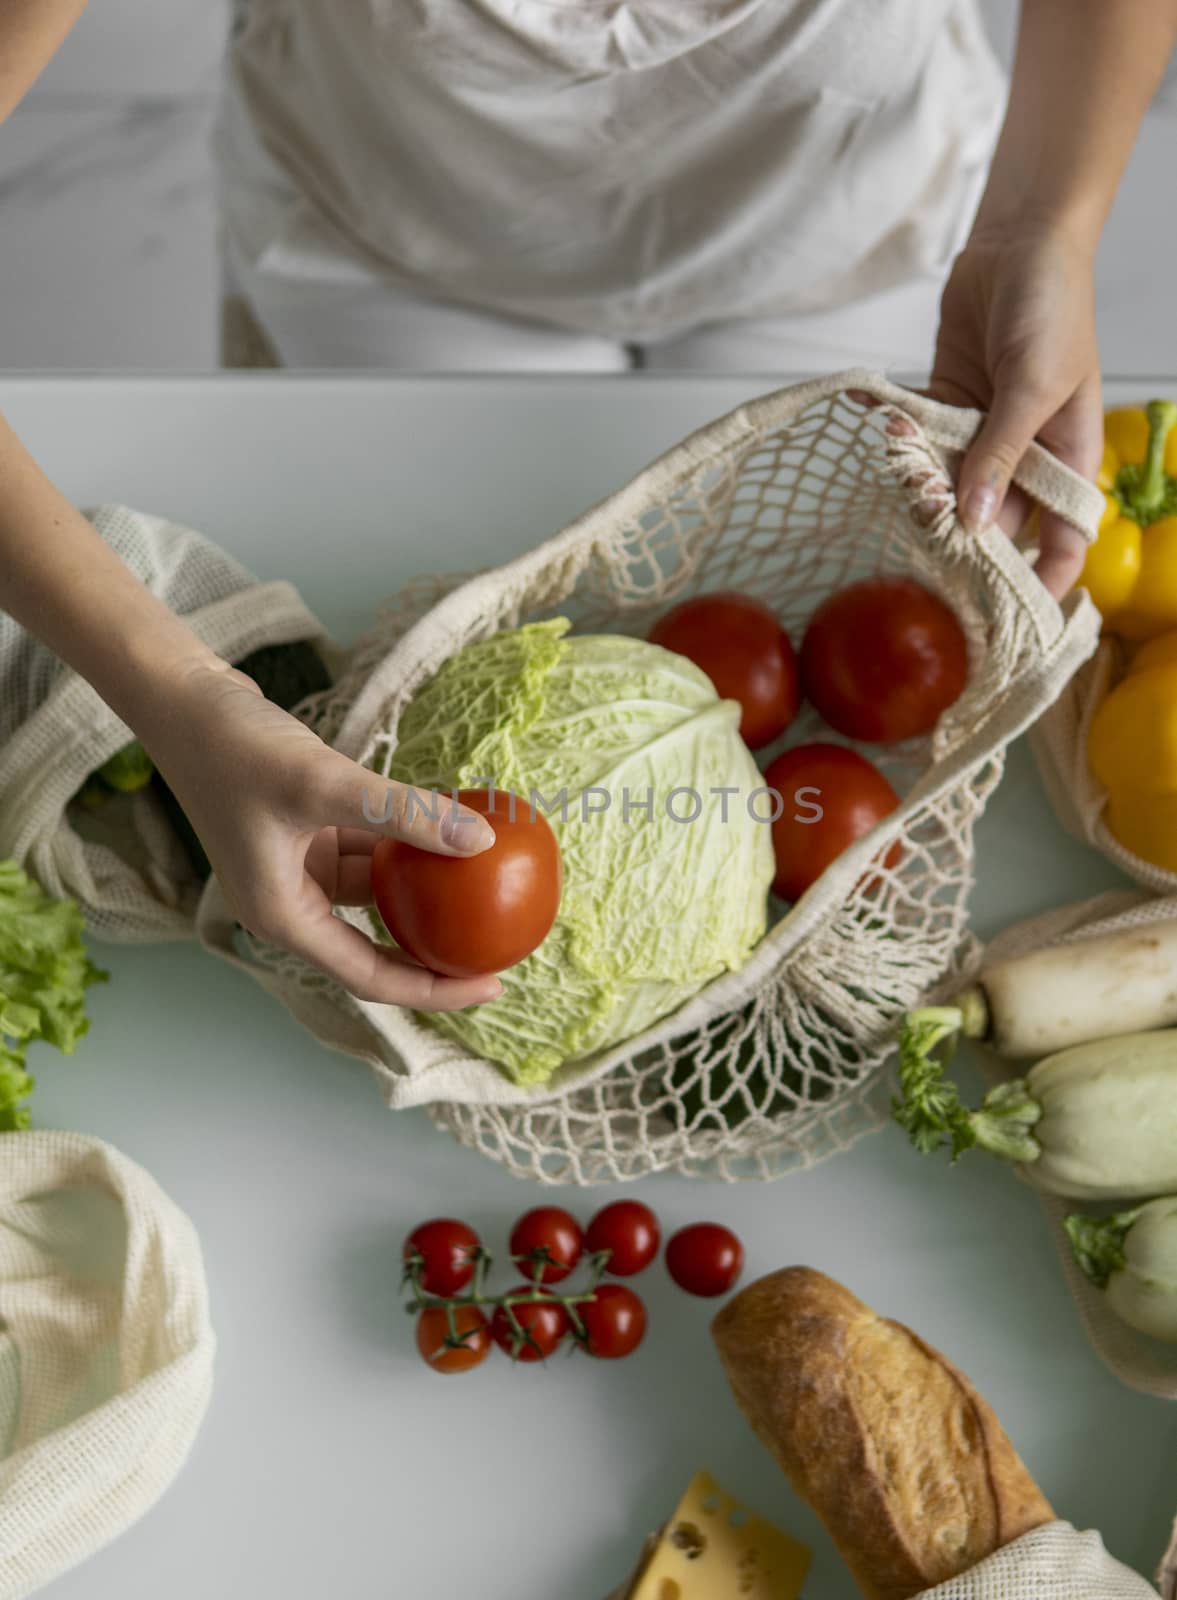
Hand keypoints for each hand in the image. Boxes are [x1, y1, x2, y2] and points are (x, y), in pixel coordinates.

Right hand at [142, 659, 502, 1009]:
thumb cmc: (234, 747)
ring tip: (486, 884)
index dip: (433, 988)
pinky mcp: (307, 830)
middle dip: (435, 948)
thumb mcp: (323, 783)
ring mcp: (298, 865)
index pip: (370, 975)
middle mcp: (290, 901)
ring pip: (377, 890)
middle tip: (498, 947)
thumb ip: (403, 814)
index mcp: (282, 917)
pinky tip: (450, 827)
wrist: (183, 698)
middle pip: (376, 944)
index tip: (491, 985)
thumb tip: (480, 843)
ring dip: (425, 886)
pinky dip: (405, 841)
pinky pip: (370, 848)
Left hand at [929, 225, 1102, 597]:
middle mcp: (1026, 457)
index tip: (1005, 614)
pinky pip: (923, 445)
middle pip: (994, 522)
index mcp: (1068, 458)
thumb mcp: (1032, 386)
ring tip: (900, 481)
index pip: (1064, 539)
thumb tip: (973, 521)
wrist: (1020, 243)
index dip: (1041, 580)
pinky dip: (902, 444)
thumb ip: (1000, 454)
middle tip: (923, 552)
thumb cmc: (1051, 308)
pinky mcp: (947, 411)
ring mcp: (985, 436)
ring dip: (922, 489)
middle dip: (960, 539)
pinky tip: (882, 430)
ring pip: (950, 487)